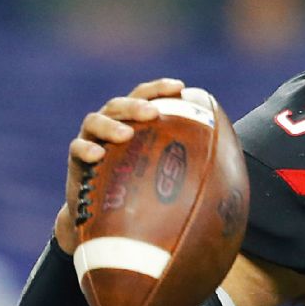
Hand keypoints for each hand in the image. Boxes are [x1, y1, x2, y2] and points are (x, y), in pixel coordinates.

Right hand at [53, 78, 185, 252]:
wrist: (103, 219)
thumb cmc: (140, 189)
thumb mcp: (163, 172)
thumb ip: (184, 161)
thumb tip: (228, 163)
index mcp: (133, 121)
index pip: (145, 96)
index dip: (160, 88)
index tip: (180, 87)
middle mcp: (111, 125)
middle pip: (121, 104)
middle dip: (137, 105)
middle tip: (153, 113)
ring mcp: (91, 140)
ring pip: (96, 120)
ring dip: (111, 125)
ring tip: (126, 133)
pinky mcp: (76, 161)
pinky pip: (77, 149)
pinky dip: (86, 148)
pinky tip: (97, 155)